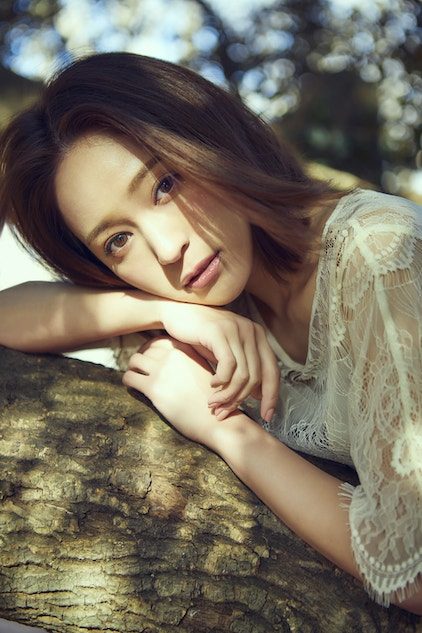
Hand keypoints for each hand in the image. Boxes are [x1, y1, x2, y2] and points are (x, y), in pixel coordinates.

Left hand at [122, 336, 235, 448]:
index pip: (160, 340)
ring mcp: (163, 371)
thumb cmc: (212, 400)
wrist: (218, 421)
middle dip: (142, 358)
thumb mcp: (203, 371)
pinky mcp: (154, 388)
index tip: (150, 358)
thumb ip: (188, 362)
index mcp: (187, 350)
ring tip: (135, 377)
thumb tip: (171, 361)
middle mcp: (174, 356)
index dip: (152, 348)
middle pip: (146, 348)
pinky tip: (133, 388)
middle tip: (140, 369)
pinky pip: (129, 377)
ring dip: (132, 368)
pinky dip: (128, 382)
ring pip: (134, 360)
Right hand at [159, 302, 279, 421]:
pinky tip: (210, 385)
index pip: (273, 372)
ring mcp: (237, 330)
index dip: (272, 396)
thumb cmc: (201, 336)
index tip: (266, 416)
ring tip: (213, 403)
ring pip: (242, 375)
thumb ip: (243, 369)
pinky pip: (228, 366)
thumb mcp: (227, 353)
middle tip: (223, 412)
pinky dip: (221, 381)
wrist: (178, 313)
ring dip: (228, 395)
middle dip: (241, 400)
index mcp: (258, 337)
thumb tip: (258, 395)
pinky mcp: (220, 332)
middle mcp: (252, 332)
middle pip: (257, 377)